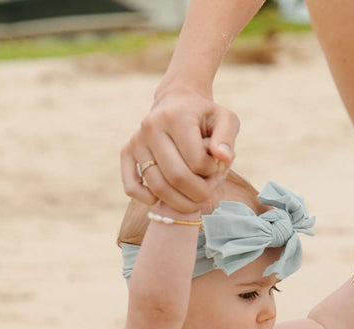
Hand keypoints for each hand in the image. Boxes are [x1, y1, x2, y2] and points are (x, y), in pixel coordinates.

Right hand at [120, 87, 239, 212]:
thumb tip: (224, 159)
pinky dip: (148, 200)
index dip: (212, 173)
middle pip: (176, 177)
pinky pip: (131, 187)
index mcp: (176, 117)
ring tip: (194, 196)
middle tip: (208, 190)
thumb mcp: (225, 119)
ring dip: (180, 201)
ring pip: (157, 187)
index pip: (196, 162)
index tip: (217, 169)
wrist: (176, 101)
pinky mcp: (126, 152)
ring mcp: (136, 141)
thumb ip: (227, 138)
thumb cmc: (204, 116)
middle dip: (198, 192)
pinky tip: (166, 197)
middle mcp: (151, 127)